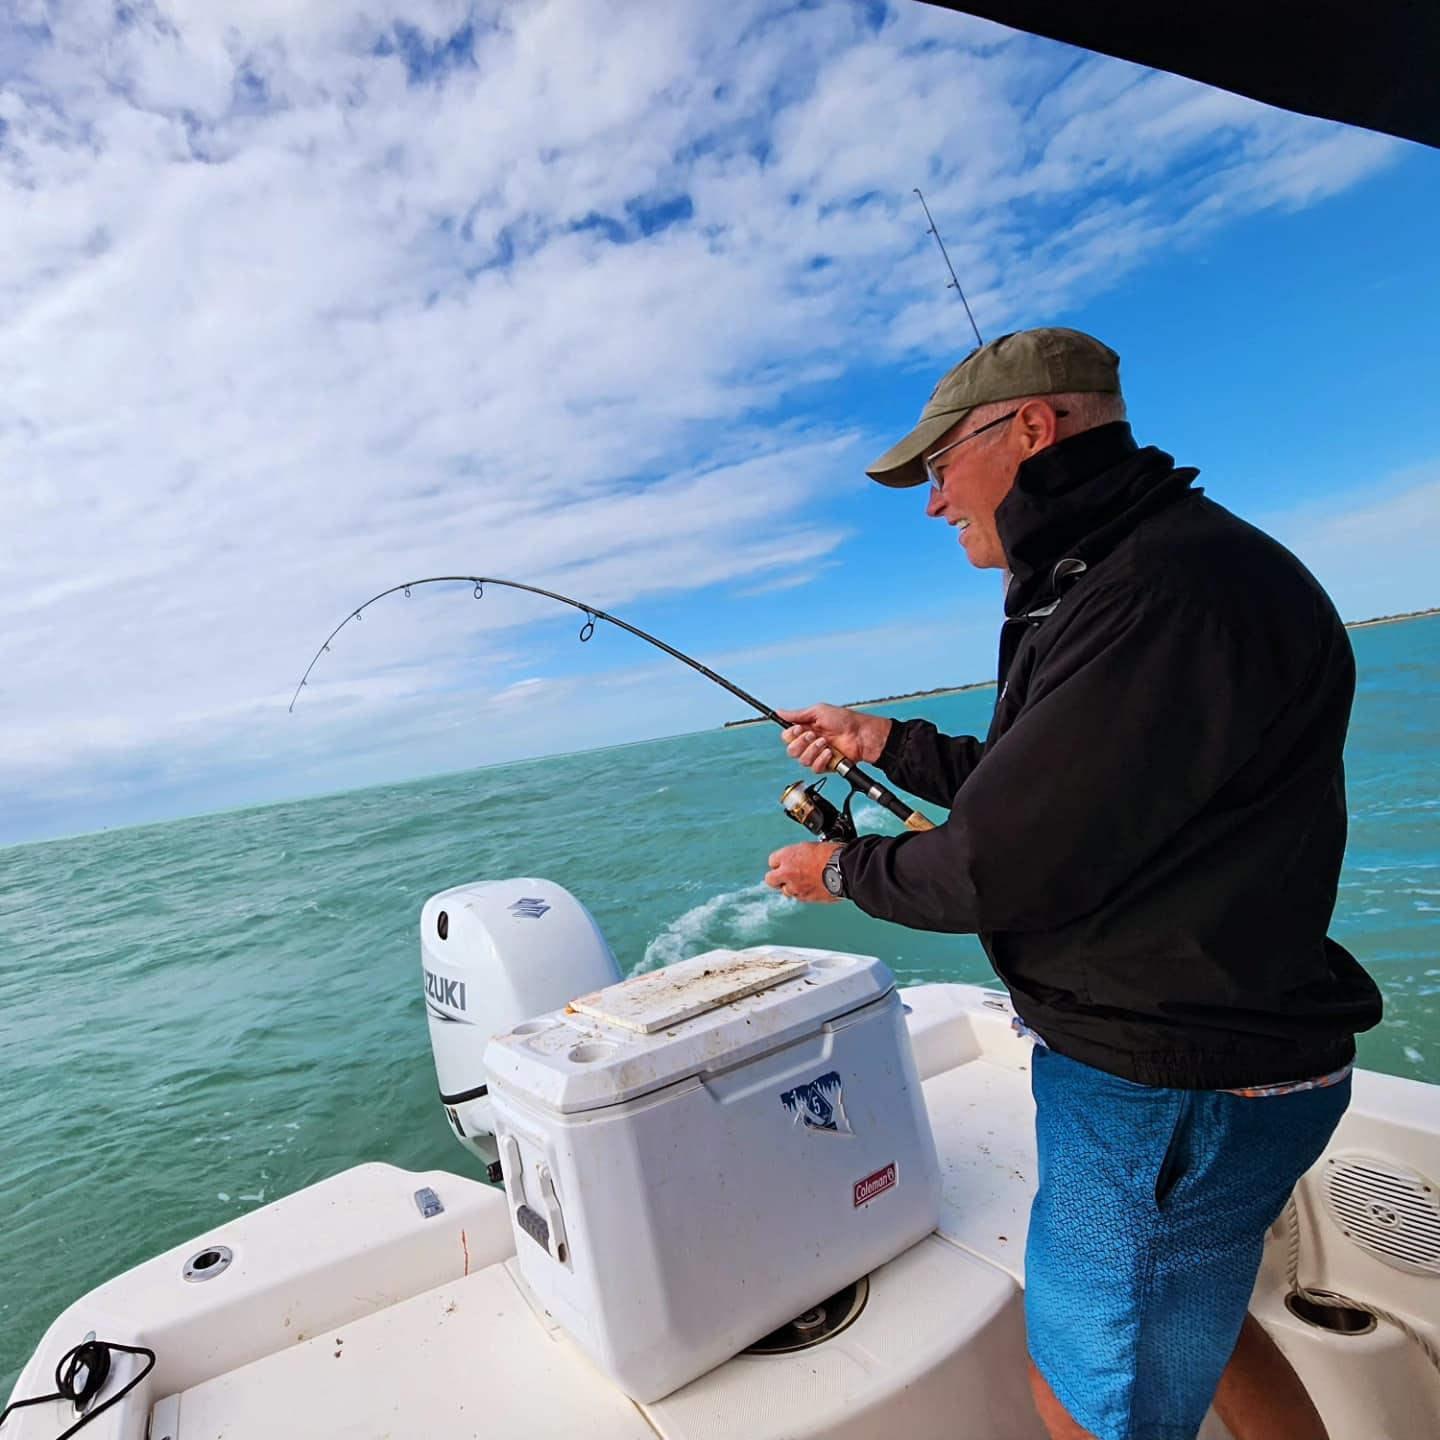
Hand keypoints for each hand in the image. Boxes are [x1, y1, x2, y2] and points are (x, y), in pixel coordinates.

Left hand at [765, 841, 841, 903]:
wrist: (845, 870)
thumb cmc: (832, 855)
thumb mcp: (811, 847)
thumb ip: (799, 855)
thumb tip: (798, 859)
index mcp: (788, 856)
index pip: (772, 861)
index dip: (780, 862)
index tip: (785, 862)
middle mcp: (788, 873)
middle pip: (771, 879)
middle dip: (777, 878)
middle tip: (786, 875)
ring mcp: (796, 887)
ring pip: (786, 891)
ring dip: (792, 887)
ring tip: (804, 881)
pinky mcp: (806, 898)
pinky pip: (800, 897)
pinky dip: (804, 893)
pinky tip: (813, 887)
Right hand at [777, 703, 891, 774]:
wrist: (861, 734)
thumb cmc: (844, 720)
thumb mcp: (819, 711)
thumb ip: (797, 714)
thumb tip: (780, 711)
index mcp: (805, 730)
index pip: (787, 737)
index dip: (791, 735)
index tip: (800, 728)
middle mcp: (809, 743)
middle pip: (791, 751)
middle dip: (802, 743)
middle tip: (814, 735)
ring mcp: (817, 755)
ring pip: (802, 760)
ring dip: (813, 750)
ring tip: (826, 742)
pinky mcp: (826, 765)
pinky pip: (814, 768)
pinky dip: (822, 759)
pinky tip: (830, 752)